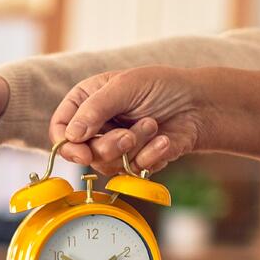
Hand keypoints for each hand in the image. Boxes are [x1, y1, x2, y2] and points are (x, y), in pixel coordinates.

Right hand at [50, 65, 214, 174]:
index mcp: (86, 102)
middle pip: (82, 152)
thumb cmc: (162, 86)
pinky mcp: (132, 162)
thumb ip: (95, 109)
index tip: (82, 152)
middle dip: (108, 146)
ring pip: (105, 165)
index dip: (66, 145)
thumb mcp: (125, 87)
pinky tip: (163, 140)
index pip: (60, 129)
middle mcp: (95, 126)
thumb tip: (71, 136)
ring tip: (152, 126)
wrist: (199, 105)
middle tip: (128, 136)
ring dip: (132, 148)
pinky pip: (130, 172)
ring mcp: (113, 146)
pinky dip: (148, 157)